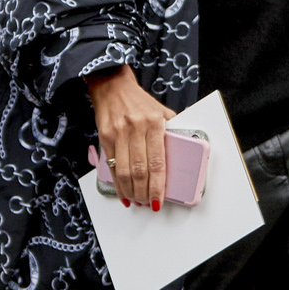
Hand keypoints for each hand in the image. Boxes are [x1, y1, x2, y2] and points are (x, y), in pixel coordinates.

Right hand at [86, 67, 171, 209]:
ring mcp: (118, 133)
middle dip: (144, 192)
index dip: (158, 185)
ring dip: (131, 191)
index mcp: (154, 123)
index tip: (159, 200)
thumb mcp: (161, 111)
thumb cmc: (138, 101)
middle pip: (140, 170)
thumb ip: (171, 130)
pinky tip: (123, 193)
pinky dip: (117, 184)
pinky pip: (111, 166)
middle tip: (148, 204)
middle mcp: (135, 128)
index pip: (157, 162)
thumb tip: (184, 150)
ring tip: (137, 201)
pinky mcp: (104, 137)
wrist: (111, 85)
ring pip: (124, 171)